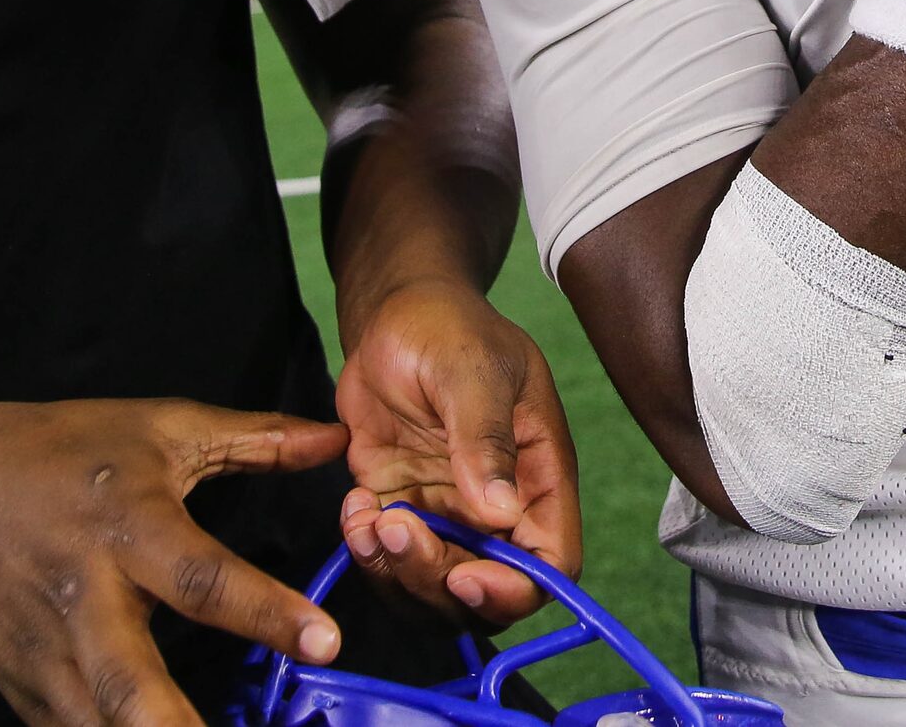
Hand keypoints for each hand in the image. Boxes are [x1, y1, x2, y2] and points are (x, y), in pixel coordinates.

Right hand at [0, 399, 348, 726]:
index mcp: (129, 526)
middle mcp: (87, 599)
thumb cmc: (65, 452)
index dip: (264, 611)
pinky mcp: (25, 691)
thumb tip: (337, 437)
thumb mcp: (161, 428)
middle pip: (128, 682)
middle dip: (174, 726)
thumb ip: (254, 439)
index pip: (202, 577)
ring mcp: (49, 655)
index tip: (326, 642)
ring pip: (94, 725)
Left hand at [335, 277, 578, 625]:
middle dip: (439, 579)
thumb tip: (500, 511)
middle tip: (396, 529)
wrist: (393, 314)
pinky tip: (353, 507)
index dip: (515, 587)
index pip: (551, 560)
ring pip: (433, 585)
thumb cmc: (448, 326)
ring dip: (398, 571)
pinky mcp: (403, 508)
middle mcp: (500, 507)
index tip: (464, 575)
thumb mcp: (471, 370)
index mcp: (539, 474)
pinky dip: (366, 551)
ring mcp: (448, 512)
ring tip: (367, 518)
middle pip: (488, 591)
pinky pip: (389, 558)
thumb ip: (485, 439)